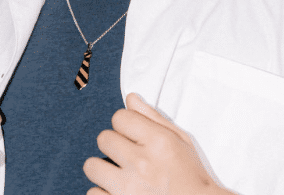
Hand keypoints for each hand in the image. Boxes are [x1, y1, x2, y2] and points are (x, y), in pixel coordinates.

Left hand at [83, 93, 226, 194]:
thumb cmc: (191, 176)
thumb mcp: (181, 141)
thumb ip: (153, 117)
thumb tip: (130, 98)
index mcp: (158, 142)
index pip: (120, 117)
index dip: (125, 124)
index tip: (132, 135)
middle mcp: (141, 163)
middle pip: (104, 138)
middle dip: (113, 145)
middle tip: (126, 156)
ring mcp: (128, 188)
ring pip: (92, 166)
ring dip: (103, 170)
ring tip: (118, 175)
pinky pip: (92, 193)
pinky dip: (103, 193)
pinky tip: (117, 192)